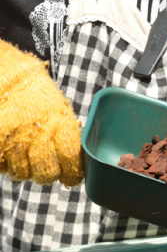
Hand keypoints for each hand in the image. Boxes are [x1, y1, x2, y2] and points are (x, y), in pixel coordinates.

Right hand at [0, 39, 83, 185]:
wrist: (6, 75)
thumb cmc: (35, 93)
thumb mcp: (60, 109)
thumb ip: (66, 135)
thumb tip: (75, 160)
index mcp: (60, 127)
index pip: (72, 163)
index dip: (72, 174)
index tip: (71, 176)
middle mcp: (39, 137)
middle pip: (47, 174)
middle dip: (46, 174)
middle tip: (44, 166)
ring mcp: (14, 141)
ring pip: (22, 174)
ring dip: (23, 170)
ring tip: (23, 156)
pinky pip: (1, 166)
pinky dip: (4, 163)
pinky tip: (7, 152)